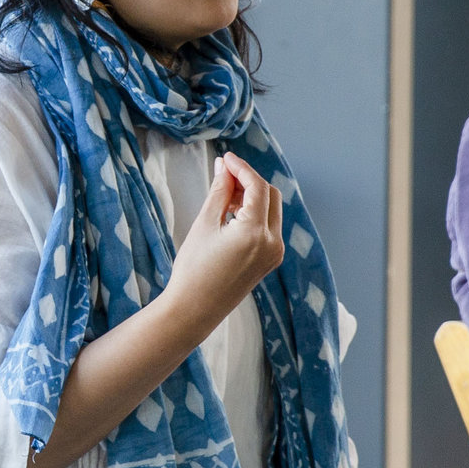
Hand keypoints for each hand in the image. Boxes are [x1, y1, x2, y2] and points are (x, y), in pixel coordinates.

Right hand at [162, 152, 283, 329]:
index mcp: (256, 233)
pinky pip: (269, 227)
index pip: (258, 186)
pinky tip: (232, 213)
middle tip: (224, 174)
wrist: (195, 309)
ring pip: (271, 210)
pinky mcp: (270, 261)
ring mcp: (274, 254)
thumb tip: (224, 167)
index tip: (225, 158)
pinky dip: (255, 214)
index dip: (242, 168)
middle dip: (249, 180)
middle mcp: (272, 243)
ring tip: (225, 195)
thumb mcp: (204, 224)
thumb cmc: (194, 268)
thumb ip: (219, 191)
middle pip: (270, 195)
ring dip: (253, 196)